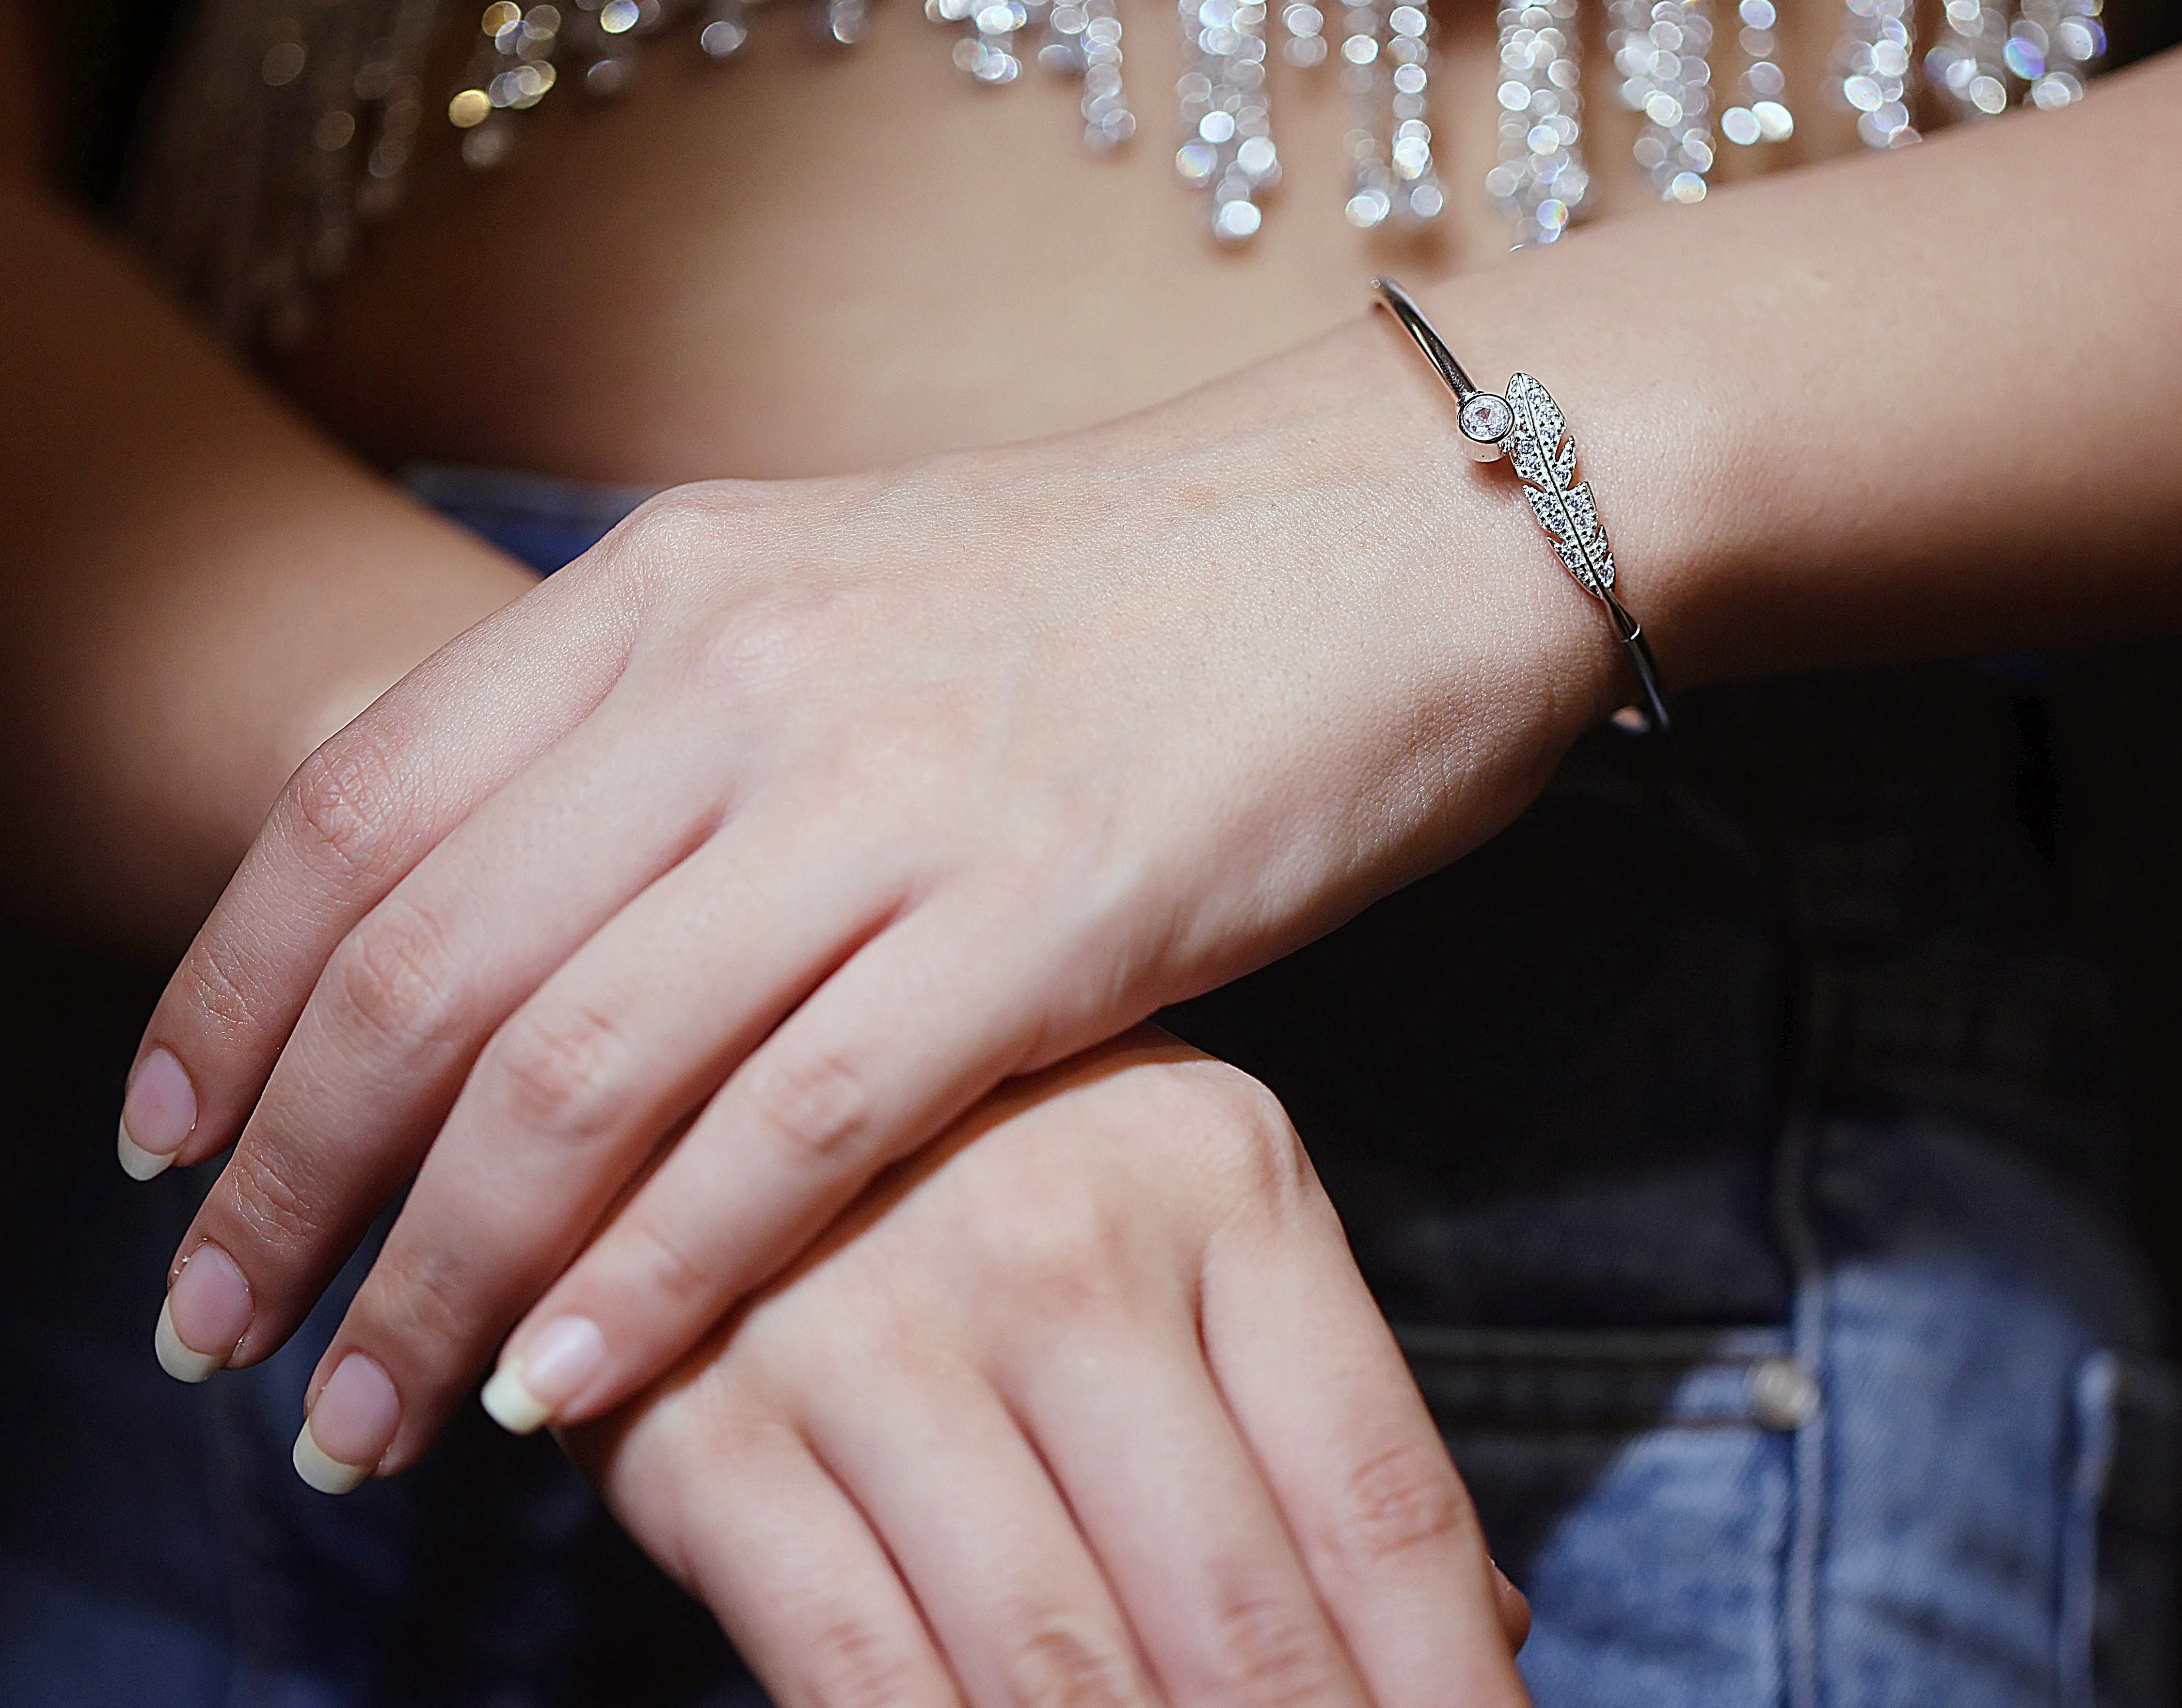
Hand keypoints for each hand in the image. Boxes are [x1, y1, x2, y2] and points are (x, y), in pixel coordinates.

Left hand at [133, 319, 1621, 1471]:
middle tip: (214, 1334)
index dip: (226, 1003)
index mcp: (676, 586)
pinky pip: (797, 1129)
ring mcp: (896, 791)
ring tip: (365, 1415)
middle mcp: (746, 675)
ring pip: (582, 1069)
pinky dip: (663, 1273)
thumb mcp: (836, 596)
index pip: (356, 810)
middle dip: (289, 1185)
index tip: (161, 1154)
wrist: (1387, 523)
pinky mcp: (1050, 913)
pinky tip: (576, 1384)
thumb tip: (506, 911)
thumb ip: (663, 733)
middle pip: (429, 966)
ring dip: (443, 1271)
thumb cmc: (1119, 587)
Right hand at [573, 1033, 1530, 1707]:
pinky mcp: (714, 1430)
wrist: (722, 1068)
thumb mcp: (1195, 1216)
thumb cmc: (1011, 1156)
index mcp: (1217, 1176)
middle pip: (1236, 1609)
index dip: (1448, 1692)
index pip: (1376, 1496)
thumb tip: (1487, 1636)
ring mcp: (873, 1332)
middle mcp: (1058, 1240)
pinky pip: (863, 1675)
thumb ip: (1318, 1417)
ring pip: (1056, 1668)